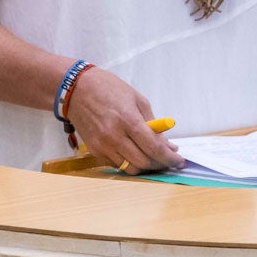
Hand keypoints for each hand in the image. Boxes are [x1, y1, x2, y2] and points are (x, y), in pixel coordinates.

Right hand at [65, 67, 183, 173]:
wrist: (76, 89)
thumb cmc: (109, 88)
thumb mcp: (137, 99)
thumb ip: (153, 123)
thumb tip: (167, 144)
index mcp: (128, 120)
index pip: (154, 148)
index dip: (169, 158)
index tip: (179, 161)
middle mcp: (114, 136)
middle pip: (143, 162)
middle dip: (159, 163)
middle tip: (167, 158)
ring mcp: (102, 146)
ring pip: (130, 168)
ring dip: (144, 165)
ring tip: (152, 156)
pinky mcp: (94, 150)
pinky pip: (116, 164)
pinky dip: (128, 162)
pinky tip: (133, 152)